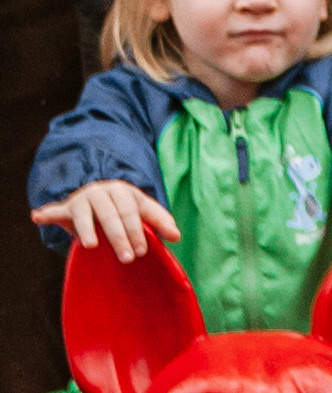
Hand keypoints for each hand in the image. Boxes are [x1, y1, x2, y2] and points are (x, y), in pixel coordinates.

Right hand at [30, 181, 179, 261]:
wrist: (98, 196)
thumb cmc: (123, 208)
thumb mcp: (141, 211)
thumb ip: (159, 221)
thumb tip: (177, 237)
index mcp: (125, 191)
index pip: (133, 210)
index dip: (139, 230)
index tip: (143, 251)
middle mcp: (105, 191)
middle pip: (112, 215)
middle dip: (121, 236)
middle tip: (128, 258)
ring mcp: (84, 198)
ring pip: (86, 214)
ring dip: (87, 230)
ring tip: (91, 246)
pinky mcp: (67, 207)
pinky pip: (55, 210)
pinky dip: (46, 212)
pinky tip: (37, 216)